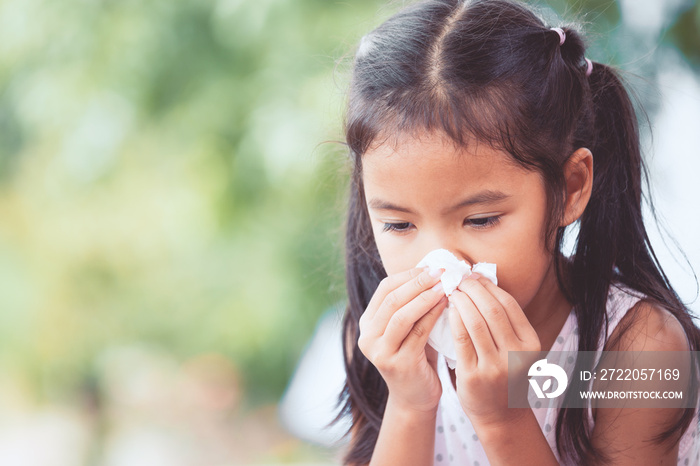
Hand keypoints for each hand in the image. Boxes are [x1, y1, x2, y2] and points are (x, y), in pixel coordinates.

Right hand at [358, 267, 448, 413]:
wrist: (415, 397)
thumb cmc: (416, 356)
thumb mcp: (408, 328)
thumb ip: (412, 304)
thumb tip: (431, 269)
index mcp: (367, 323)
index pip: (384, 289)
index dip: (409, 275)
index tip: (431, 266)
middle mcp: (367, 337)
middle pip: (392, 299)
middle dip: (418, 282)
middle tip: (440, 271)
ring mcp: (380, 352)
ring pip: (401, 315)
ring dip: (425, 297)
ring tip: (444, 286)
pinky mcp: (397, 364)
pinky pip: (417, 333)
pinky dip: (432, 316)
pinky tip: (446, 306)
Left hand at [447, 274, 540, 428]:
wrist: (501, 416)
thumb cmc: (505, 375)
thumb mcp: (517, 349)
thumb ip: (505, 322)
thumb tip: (482, 282)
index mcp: (531, 343)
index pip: (508, 304)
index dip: (488, 286)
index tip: (473, 275)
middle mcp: (516, 355)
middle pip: (491, 310)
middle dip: (472, 289)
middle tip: (458, 278)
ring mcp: (495, 366)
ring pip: (475, 322)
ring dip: (460, 301)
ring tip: (451, 291)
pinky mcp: (474, 375)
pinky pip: (460, 339)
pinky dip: (453, 319)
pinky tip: (447, 310)